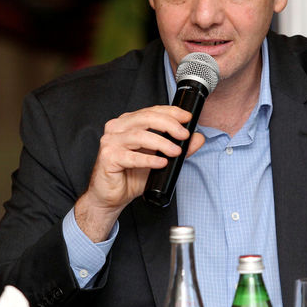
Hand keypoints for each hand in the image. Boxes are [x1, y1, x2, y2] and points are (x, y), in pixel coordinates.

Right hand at [75, 106, 205, 241]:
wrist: (112, 196)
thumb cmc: (131, 175)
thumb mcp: (159, 159)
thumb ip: (178, 147)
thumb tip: (198, 138)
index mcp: (128, 122)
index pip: (152, 110)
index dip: (171, 112)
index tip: (187, 118)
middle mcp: (117, 128)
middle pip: (146, 119)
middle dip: (169, 125)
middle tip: (184, 135)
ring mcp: (111, 142)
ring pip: (140, 136)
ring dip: (162, 143)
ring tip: (176, 152)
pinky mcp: (108, 157)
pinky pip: (132, 157)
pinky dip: (149, 160)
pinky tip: (161, 163)